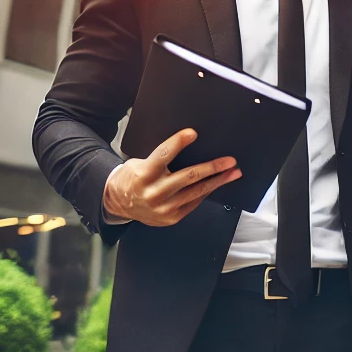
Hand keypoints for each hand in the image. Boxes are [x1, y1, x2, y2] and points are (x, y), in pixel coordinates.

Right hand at [103, 128, 240, 226]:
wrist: (118, 203)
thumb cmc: (133, 178)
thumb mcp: (139, 163)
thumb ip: (161, 158)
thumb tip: (189, 147)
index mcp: (144, 174)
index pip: (163, 154)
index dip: (178, 142)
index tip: (193, 133)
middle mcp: (155, 192)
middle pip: (189, 176)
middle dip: (212, 167)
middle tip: (229, 161)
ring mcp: (164, 207)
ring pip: (197, 191)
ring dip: (218, 181)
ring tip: (233, 173)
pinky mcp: (171, 217)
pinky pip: (194, 202)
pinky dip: (207, 192)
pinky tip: (217, 184)